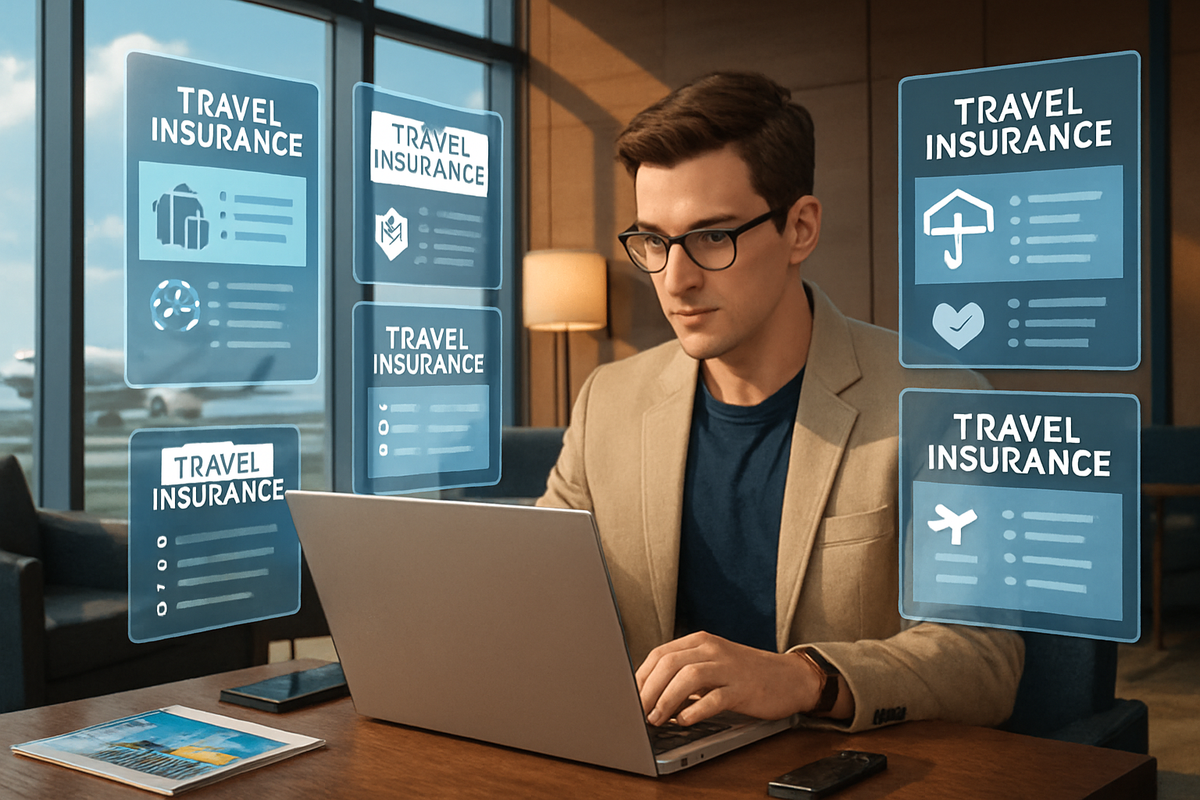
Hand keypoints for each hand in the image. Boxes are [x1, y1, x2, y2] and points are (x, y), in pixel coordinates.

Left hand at [634, 631, 818, 725]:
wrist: (789, 678)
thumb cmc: (745, 673)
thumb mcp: (712, 663)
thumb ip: (684, 671)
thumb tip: (648, 691)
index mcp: (701, 641)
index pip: (660, 653)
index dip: (641, 676)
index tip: (630, 696)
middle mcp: (713, 649)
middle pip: (670, 663)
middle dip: (648, 689)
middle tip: (638, 711)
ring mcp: (729, 668)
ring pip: (688, 677)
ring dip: (666, 700)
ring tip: (656, 718)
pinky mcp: (743, 688)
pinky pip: (714, 698)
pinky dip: (695, 710)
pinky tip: (684, 720)